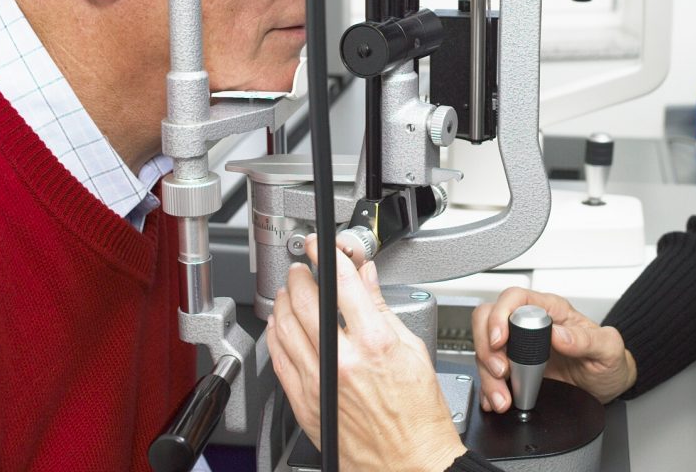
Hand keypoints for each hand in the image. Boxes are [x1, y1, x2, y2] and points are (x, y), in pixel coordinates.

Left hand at [266, 235, 466, 470]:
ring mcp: (320, 383)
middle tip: (302, 268)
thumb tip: (366, 279)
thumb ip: (382, 309)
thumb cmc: (419, 414)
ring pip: (285, 328)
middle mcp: (343, 361)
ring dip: (283, 302)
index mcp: (375, 342)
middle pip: (306, 302)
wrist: (410, 462)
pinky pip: (279, 360)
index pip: (341, 284)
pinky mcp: (305, 404)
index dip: (326, 255)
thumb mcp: (413, 349)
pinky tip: (281, 326)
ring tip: (289, 292)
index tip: (319, 244)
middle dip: (300, 276)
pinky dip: (276, 336)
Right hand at [471, 287, 636, 412]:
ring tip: (503, 396)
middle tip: (500, 370)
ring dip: (487, 374)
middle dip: (487, 346)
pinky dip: (487, 388)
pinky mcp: (516, 369)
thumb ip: (586, 339)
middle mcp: (531, 325)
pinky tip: (495, 399)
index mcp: (551, 310)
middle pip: (489, 319)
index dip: (501, 314)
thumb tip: (558, 334)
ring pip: (486, 348)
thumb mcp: (608, 349)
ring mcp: (520, 348)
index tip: (502, 339)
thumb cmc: (608, 360)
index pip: (515, 298)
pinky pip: (490, 373)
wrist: (608, 385)